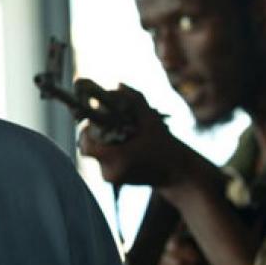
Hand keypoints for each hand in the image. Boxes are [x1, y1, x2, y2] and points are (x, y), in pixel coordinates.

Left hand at [77, 84, 191, 186]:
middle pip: (88, 148)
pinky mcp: (112, 179)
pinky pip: (101, 160)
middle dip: (95, 133)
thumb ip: (135, 101)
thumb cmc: (166, 147)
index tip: (97, 119)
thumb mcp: (152, 121)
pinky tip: (122, 143)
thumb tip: (118, 84)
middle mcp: (109, 172)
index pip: (86, 144)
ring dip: (101, 141)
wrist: (178, 175)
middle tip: (107, 123)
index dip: (87, 129)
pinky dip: (107, 149)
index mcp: (117, 160)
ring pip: (95, 153)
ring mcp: (110, 178)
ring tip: (118, 133)